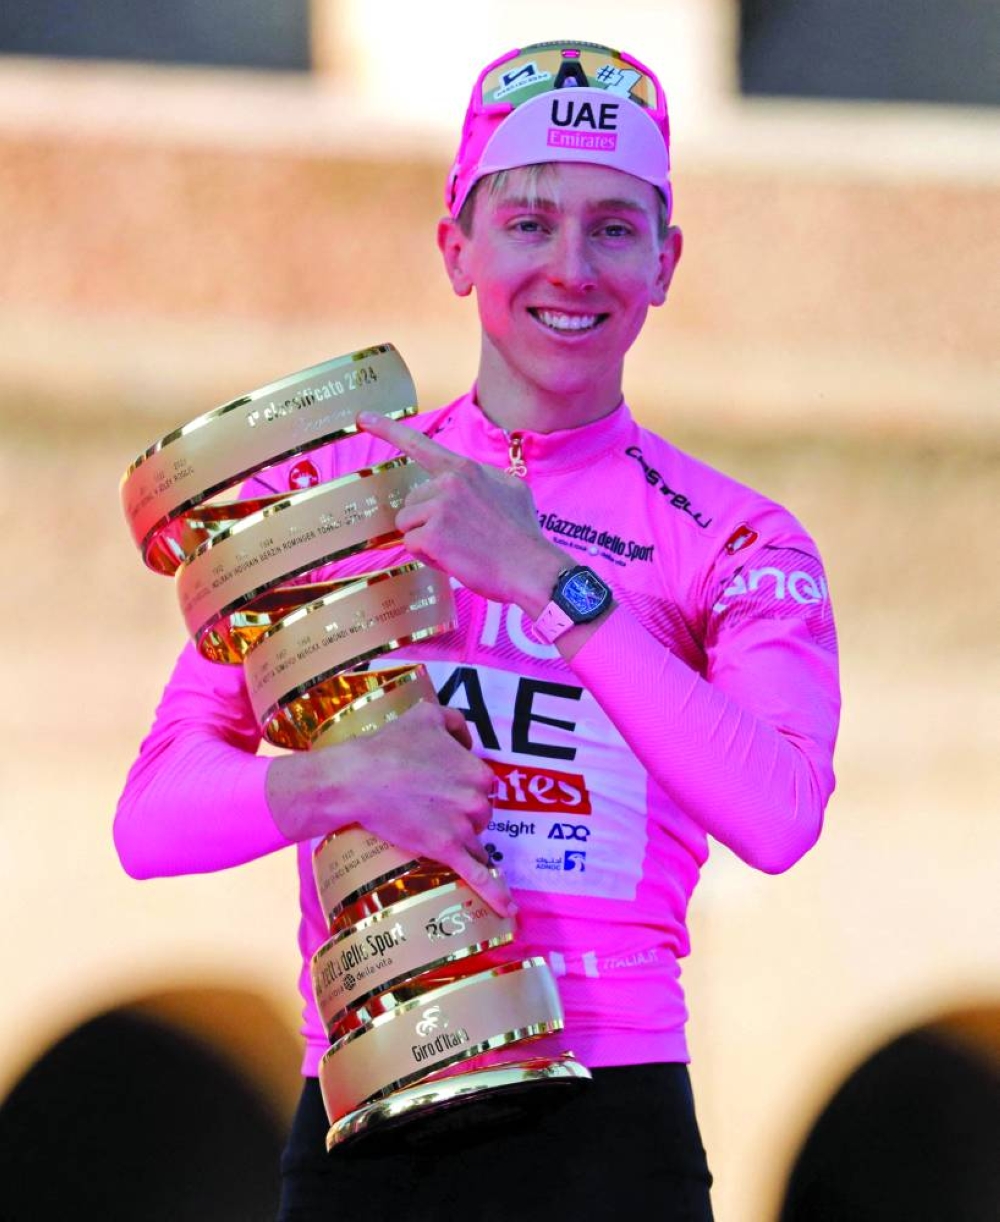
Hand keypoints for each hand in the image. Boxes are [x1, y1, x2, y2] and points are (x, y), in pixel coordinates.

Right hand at [266, 700, 515, 916]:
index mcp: (478, 770)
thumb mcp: (428, 715)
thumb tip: (467, 741)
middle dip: (460, 812)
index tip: (440, 783)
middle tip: (427, 803)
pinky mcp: (447, 850)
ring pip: (475, 839)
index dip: (461, 784)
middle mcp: (477, 799)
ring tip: (431, 830)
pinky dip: (496, 894)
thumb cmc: (389, 744)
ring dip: (460, 838)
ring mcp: (463, 828)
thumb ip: (456, 723)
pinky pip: (479, 875)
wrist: (357, 778)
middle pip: (480, 813)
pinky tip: (509, 911)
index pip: (482, 783)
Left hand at [357, 411, 564, 616]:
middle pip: (412, 501)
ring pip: (407, 524)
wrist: (532, 568)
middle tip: (462, 536)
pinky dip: (428, 557)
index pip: (420, 445)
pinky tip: (455, 559)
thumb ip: (482, 478)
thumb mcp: (511, 489)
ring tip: (458, 547)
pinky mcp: (433, 536)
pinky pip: (412, 546)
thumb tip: (470, 479)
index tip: (363, 418)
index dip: (387, 430)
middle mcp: (449, 483)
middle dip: (428, 521)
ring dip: (425, 539)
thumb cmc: (523, 534)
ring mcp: (439, 508)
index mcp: (464, 469)